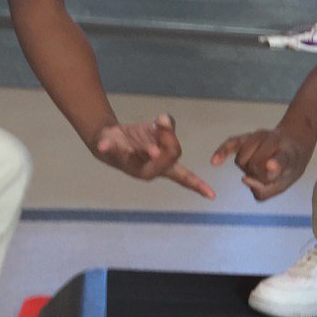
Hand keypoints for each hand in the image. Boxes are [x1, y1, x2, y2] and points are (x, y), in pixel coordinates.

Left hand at [93, 114, 214, 198]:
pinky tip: (104, 146)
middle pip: (171, 156)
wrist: (107, 137)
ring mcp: (131, 165)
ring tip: (151, 149)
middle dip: (171, 141)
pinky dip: (109, 147)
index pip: (184, 177)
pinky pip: (114, 151)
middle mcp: (149, 171)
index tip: (212, 195)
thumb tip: (164, 120)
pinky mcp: (114, 156)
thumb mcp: (157, 132)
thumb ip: (167, 127)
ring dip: (148, 148)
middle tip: (164, 123)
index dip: (198, 185)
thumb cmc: (138, 138)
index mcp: (163, 168)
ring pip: (145, 152)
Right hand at [210, 128, 312, 200]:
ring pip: (241, 160)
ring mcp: (259, 136)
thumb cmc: (289, 164)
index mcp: (289, 153)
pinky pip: (231, 143)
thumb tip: (243, 180)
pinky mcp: (247, 136)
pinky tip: (214, 162)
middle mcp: (273, 141)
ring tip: (258, 167)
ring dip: (245, 169)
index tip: (271, 166)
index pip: (281, 160)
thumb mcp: (285, 183)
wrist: (293, 142)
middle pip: (253, 166)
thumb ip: (266, 190)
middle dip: (257, 176)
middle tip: (268, 175)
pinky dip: (222, 151)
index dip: (276, 165)